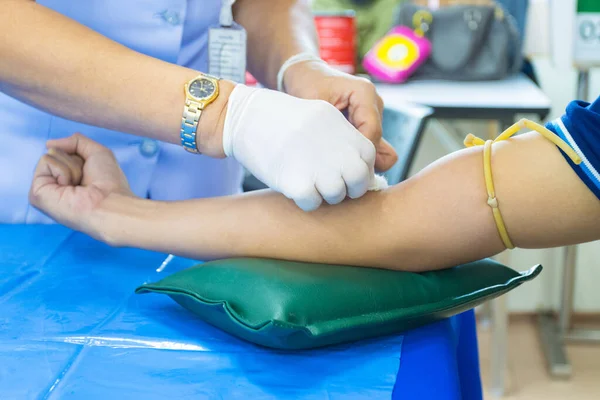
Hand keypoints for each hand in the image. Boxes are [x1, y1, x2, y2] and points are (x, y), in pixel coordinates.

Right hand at [29, 133, 131, 235]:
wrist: (109, 202)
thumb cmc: (109, 183)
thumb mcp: (98, 152)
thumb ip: (76, 141)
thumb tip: (49, 144)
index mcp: (67, 178)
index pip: (63, 151)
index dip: (79, 157)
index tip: (90, 173)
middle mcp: (54, 184)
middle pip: (56, 151)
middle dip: (75, 160)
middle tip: (84, 180)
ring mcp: (44, 189)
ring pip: (51, 154)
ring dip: (72, 167)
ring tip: (78, 186)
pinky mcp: (36, 193)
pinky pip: (46, 160)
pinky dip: (63, 170)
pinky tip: (69, 187)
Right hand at [222, 84, 378, 210]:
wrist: (243, 117)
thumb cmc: (281, 120)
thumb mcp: (320, 116)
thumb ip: (344, 138)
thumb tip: (368, 168)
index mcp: (342, 128)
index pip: (368, 156)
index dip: (359, 169)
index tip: (346, 173)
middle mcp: (334, 146)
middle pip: (358, 180)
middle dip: (349, 188)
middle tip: (333, 186)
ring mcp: (316, 165)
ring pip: (336, 195)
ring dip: (325, 195)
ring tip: (310, 184)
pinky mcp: (296, 182)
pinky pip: (312, 203)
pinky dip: (305, 201)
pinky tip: (294, 189)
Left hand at [283, 62, 397, 171]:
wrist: (305, 75)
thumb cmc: (307, 86)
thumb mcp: (313, 105)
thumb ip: (329, 129)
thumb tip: (339, 160)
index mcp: (365, 93)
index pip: (372, 132)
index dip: (359, 154)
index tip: (340, 169)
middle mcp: (374, 104)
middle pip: (378, 142)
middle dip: (360, 159)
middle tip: (337, 173)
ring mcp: (373, 115)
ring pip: (378, 148)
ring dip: (358, 159)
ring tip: (335, 166)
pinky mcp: (368, 125)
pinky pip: (371, 148)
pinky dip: (356, 157)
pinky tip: (338, 161)